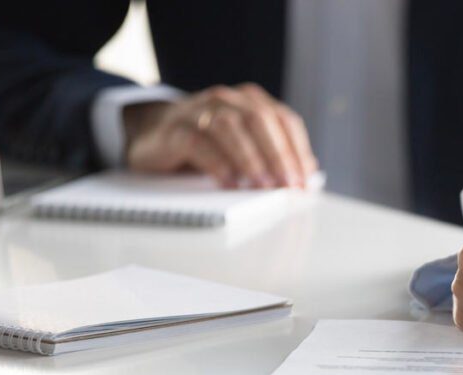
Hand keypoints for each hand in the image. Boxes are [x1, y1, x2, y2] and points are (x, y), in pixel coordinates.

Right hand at [123, 83, 318, 188]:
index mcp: (250, 101)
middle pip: (260, 120)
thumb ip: (274, 152)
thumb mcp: (245, 144)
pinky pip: (198, 143)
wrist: (155, 134)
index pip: (284, 120)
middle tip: (286, 185)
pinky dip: (217, 164)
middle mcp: (226, 100)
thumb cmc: (209, 144)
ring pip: (230, 128)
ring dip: (250, 159)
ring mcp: (199, 111)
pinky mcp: (176, 129)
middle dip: (278, 155)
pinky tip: (229, 183)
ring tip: (261, 185)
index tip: (305, 179)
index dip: (297, 150)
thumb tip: (307, 173)